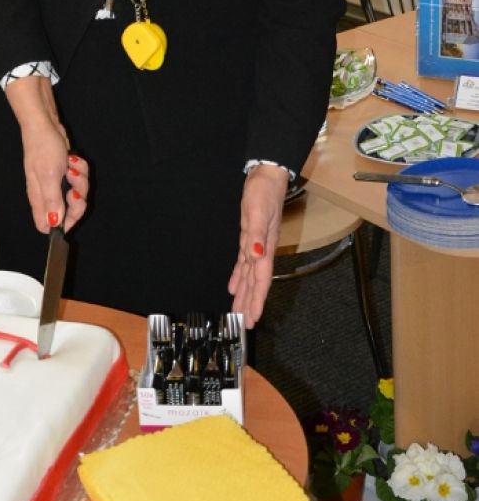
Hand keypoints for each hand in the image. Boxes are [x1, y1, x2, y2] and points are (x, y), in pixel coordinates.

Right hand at [4, 76, 88, 233]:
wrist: (45, 124)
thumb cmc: (43, 148)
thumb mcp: (49, 176)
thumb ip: (52, 201)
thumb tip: (53, 224)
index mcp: (39, 199)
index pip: (47, 225)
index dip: (62, 224)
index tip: (71, 213)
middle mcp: (48, 194)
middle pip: (68, 212)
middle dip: (77, 200)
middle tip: (75, 190)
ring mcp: (57, 183)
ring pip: (77, 194)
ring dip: (80, 180)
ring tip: (72, 166)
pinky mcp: (65, 172)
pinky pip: (79, 179)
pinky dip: (80, 169)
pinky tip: (73, 159)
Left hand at [227, 164, 288, 327]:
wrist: (266, 176)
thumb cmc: (264, 192)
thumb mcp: (259, 212)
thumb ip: (258, 235)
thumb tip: (257, 256)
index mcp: (265, 247)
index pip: (261, 279)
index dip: (257, 299)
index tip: (253, 317)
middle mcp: (262, 250)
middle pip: (255, 283)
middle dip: (251, 303)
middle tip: (246, 323)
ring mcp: (256, 245)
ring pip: (249, 276)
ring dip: (245, 294)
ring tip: (240, 311)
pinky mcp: (249, 238)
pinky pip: (244, 264)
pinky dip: (239, 277)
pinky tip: (235, 287)